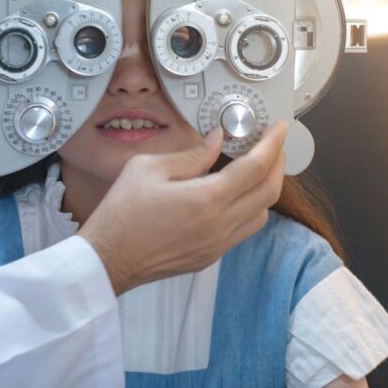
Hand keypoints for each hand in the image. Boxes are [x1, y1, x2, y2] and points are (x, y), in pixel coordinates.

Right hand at [79, 121, 287, 294]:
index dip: (273, 144)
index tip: (280, 128)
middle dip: (277, 163)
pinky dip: (248, 208)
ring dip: (265, 188)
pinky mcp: (209, 256)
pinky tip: (233, 194)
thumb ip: (192, 154)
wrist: (107, 258)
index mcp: (207, 200)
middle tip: (273, 144)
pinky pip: (242, 230)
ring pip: (261, 215)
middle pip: (269, 192)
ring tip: (256, 168)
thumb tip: (217, 141)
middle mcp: (219, 226)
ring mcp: (217, 245)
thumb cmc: (122, 212)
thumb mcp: (150, 168)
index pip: (256, 167)